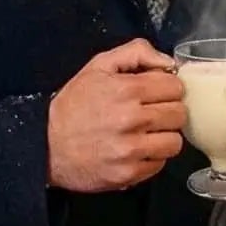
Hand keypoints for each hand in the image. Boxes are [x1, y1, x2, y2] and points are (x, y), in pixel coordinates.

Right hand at [48, 41, 184, 193]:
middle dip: (169, 111)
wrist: (45, 145)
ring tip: (147, 133)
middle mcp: (131, 120)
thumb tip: (168, 62)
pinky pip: (160, 164)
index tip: (157, 93)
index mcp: (127, 90)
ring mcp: (130, 150)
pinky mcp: (128, 174)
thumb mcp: (98, 66)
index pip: (175, 86)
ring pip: (175, 142)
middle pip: (179, 114)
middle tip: (152, 113)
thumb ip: (136, 52)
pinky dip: (152, 157)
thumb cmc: (73, 105)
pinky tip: (136, 150)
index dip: (167, 88)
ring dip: (164, 136)